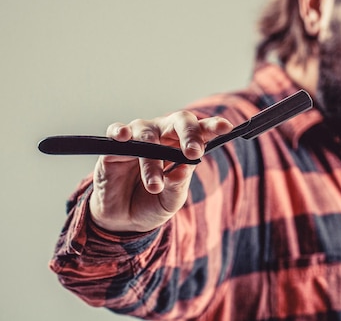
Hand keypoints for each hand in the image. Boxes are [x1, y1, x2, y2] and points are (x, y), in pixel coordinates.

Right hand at [89, 111, 232, 232]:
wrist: (123, 220)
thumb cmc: (153, 203)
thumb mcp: (171, 200)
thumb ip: (177, 185)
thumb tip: (184, 168)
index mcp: (183, 145)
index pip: (202, 130)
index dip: (213, 126)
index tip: (225, 128)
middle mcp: (163, 135)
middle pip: (179, 122)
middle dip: (189, 135)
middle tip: (192, 152)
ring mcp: (139, 138)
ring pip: (148, 136)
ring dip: (152, 161)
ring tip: (155, 185)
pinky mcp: (114, 147)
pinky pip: (117, 132)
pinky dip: (119, 131)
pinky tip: (123, 136)